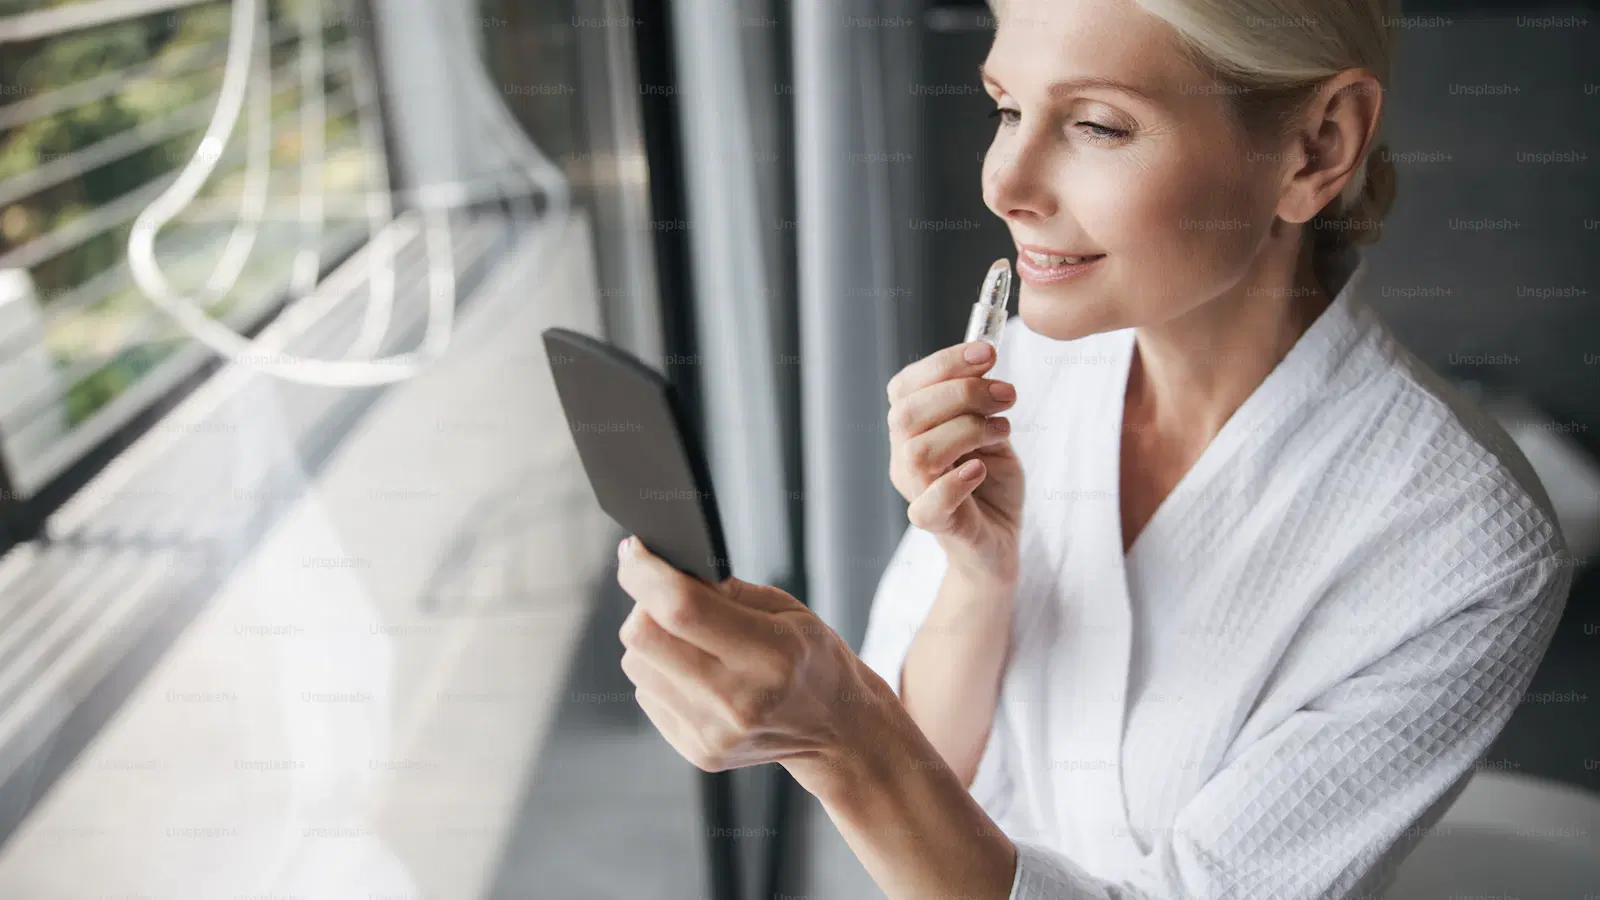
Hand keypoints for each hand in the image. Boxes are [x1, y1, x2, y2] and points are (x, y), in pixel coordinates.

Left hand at [614, 535, 879, 788]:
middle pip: (644, 637)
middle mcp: (738, 699)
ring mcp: (714, 731)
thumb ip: (725, 591)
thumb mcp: (786, 610)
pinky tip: (697, 675)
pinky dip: (661, 674)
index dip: (646, 574)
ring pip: (636, 664)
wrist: (835, 728)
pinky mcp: (698, 750)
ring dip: (652, 642)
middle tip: (665, 596)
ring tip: (690, 642)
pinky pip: (646, 693)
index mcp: (771, 654)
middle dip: (644, 604)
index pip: (681, 608)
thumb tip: (666, 571)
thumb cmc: (811, 658)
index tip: (635, 552)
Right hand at [887, 340, 1024, 586]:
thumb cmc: (991, 484)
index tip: (989, 352)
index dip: (944, 362)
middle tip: (1006, 395)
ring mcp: (916, 491)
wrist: (999, 541)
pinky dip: (954, 483)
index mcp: (912, 429)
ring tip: (1003, 431)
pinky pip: (927, 505)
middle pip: (907, 414)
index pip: (906, 386)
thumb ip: (982, 402)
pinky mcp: (937, 525)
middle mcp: (904, 457)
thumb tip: (986, 358)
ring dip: (967, 431)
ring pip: (918, 452)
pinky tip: (981, 469)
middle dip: (961, 393)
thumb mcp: (990, 432)